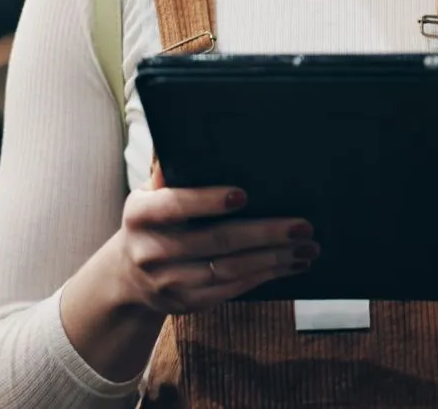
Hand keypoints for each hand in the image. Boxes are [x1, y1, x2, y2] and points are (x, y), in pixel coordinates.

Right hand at [107, 171, 317, 317]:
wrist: (129, 277)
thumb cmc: (153, 222)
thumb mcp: (150, 195)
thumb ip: (171, 172)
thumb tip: (193, 134)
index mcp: (141, 214)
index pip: (175, 206)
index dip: (208, 201)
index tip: (243, 195)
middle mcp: (152, 251)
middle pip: (216, 241)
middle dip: (264, 233)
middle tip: (302, 226)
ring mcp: (169, 282)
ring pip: (230, 270)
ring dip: (274, 258)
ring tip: (308, 248)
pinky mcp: (188, 303)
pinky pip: (232, 289)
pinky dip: (264, 276)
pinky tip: (289, 265)